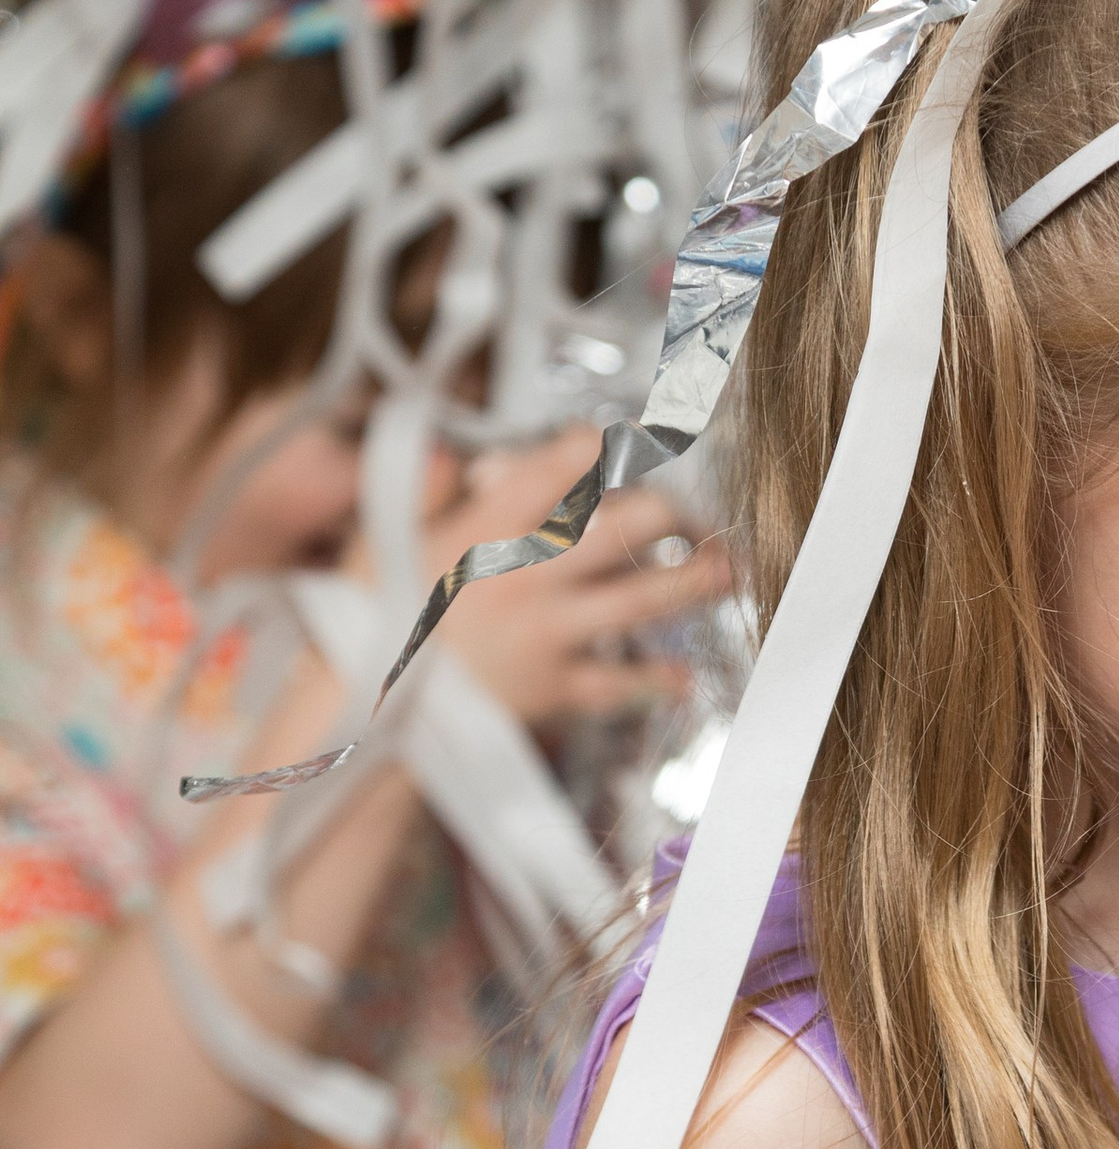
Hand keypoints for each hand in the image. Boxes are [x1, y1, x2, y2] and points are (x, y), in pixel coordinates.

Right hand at [360, 428, 731, 731]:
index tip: (622, 435)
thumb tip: (447, 456)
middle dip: (669, 511)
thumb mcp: (377, 541)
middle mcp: (529, 574)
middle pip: (625, 527)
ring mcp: (547, 632)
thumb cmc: (368, 624)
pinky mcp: (554, 687)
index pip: (559, 468)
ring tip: (725, 569)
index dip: (598, 445)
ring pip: (641, 600)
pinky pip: (619, 683)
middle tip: (686, 509)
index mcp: (486, 529)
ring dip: (692, 582)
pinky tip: (684, 676)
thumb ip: (421, 492)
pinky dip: (656, 682)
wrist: (362, 713)